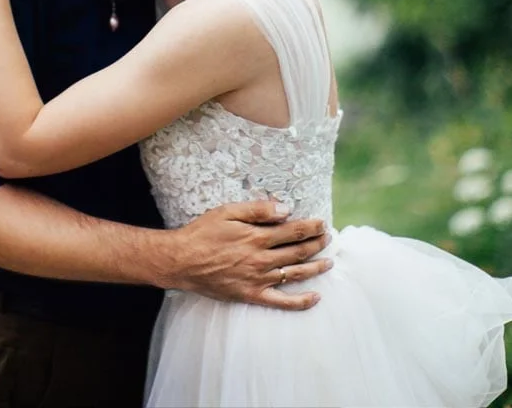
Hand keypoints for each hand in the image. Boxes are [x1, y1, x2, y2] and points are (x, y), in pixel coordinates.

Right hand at [157, 200, 331, 310]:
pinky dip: (301, 301)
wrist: (181, 261)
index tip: (322, 223)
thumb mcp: (227, 211)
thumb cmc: (202, 233)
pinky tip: (315, 297)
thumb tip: (286, 209)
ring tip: (329, 262)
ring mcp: (258, 279)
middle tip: (328, 238)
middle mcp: (262, 259)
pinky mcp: (252, 295)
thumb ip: (258, 210)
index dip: (312, 227)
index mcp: (257, 236)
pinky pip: (282, 301)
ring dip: (316, 268)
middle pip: (299, 251)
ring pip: (296, 274)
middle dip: (317, 244)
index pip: (294, 231)